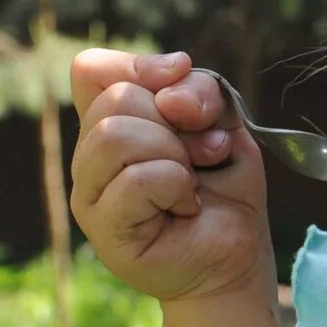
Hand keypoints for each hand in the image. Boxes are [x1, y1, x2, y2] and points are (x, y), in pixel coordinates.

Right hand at [68, 48, 271, 304]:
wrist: (237, 259)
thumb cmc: (225, 190)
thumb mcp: (222, 124)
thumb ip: (198, 93)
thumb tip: (170, 93)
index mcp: (110, 124)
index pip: (91, 69)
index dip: (139, 67)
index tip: (182, 88)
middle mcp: (90, 157)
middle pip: (115, 98)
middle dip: (174, 122)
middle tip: (202, 157)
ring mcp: (89, 194)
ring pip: (115, 135)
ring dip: (173, 154)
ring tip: (190, 183)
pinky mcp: (103, 228)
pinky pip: (135, 179)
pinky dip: (176, 186)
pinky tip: (185, 207)